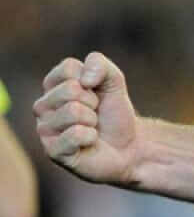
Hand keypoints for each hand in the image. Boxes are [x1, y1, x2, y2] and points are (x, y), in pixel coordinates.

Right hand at [34, 52, 139, 184]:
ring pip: (73, 111)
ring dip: (92, 120)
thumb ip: (100, 65)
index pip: (69, 68)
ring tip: (92, 128)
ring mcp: (45, 129)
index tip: (96, 94)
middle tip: (96, 114)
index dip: (93, 81)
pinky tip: (89, 142)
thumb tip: (84, 80)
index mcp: (52, 86)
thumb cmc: (114, 114)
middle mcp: (42, 106)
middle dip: (93, 102)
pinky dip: (91, 137)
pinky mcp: (53, 151)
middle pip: (70, 90)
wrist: (128, 146)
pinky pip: (75, 134)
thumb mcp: (114, 82)